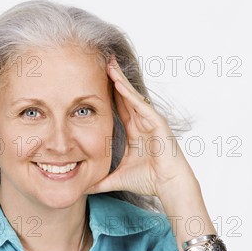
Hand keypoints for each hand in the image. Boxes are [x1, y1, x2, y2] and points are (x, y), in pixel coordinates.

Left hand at [84, 55, 196, 198]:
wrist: (168, 185)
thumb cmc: (149, 180)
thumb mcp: (117, 177)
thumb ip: (100, 180)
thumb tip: (83, 188)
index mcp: (134, 132)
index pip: (119, 108)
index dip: (109, 94)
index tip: (95, 81)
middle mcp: (141, 124)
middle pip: (125, 96)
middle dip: (114, 79)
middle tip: (103, 62)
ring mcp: (150, 122)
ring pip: (132, 97)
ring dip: (120, 80)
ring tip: (109, 64)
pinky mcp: (157, 123)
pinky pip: (140, 105)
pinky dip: (129, 94)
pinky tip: (119, 82)